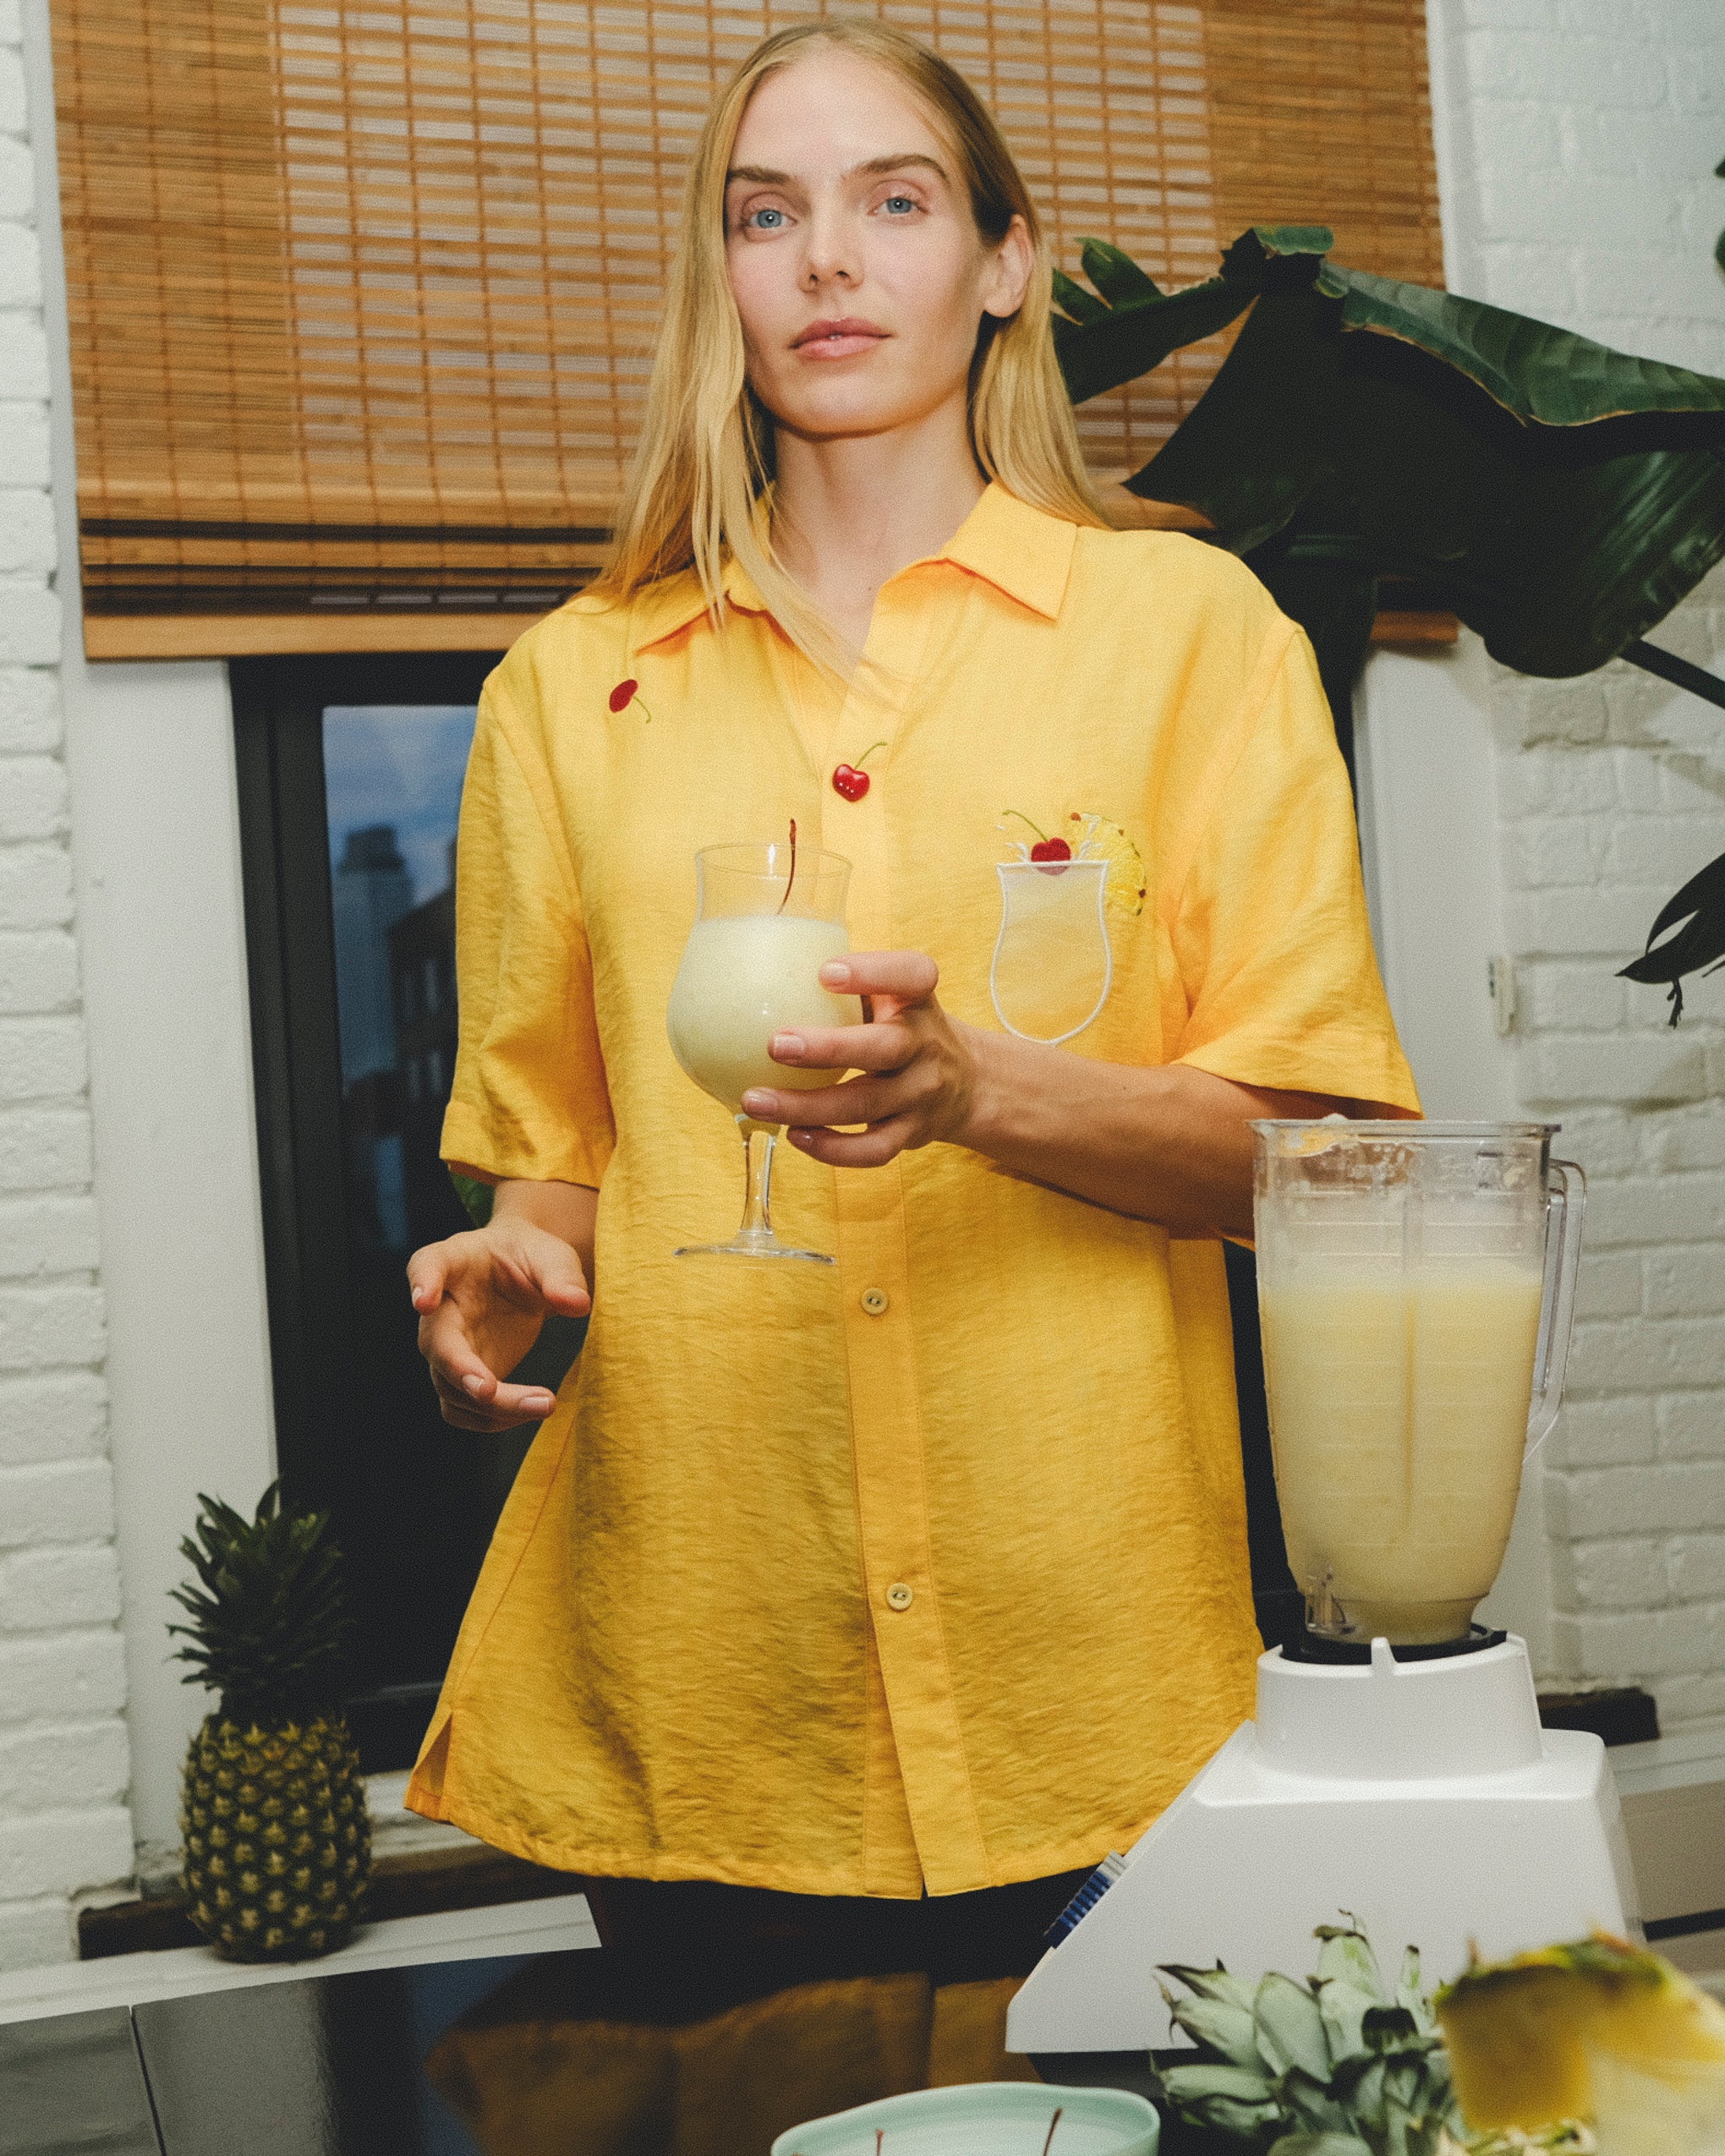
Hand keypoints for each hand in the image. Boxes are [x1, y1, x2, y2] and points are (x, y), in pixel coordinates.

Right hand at [407, 1217, 590, 1430]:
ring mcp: (446, 1348)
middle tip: (490, 1391)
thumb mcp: (551, 1255)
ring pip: (450, 1387)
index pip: (426, 1265)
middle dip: (460, 1370)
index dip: (422, 1284)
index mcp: (453, 1261)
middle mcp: (438, 1310)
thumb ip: (562, 1276)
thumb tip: (577, 1304)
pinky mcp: (462, 1377)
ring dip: (492, 1406)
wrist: (522, 1275)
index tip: (424, 1302)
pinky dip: (493, 1419)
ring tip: (546, 1404)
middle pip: (436, 1343)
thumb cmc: (530, 1257)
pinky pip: (463, 1409)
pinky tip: (532, 1410)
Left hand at [740, 950, 980, 1167]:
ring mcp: (920, 1093)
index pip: (912, 975)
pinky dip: (832, 1149)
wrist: (967, 1082)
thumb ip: (849, 984)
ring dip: (806, 1106)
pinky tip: (795, 1135)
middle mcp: (925, 1044)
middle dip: (828, 1049)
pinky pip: (874, 1150)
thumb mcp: (891, 995)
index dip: (872, 973)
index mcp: (917, 999)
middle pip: (884, 1048)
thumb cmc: (902, 1027)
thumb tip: (759, 973)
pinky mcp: (911, 1133)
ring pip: (865, 1105)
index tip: (825, 973)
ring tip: (756, 1100)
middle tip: (775, 1045)